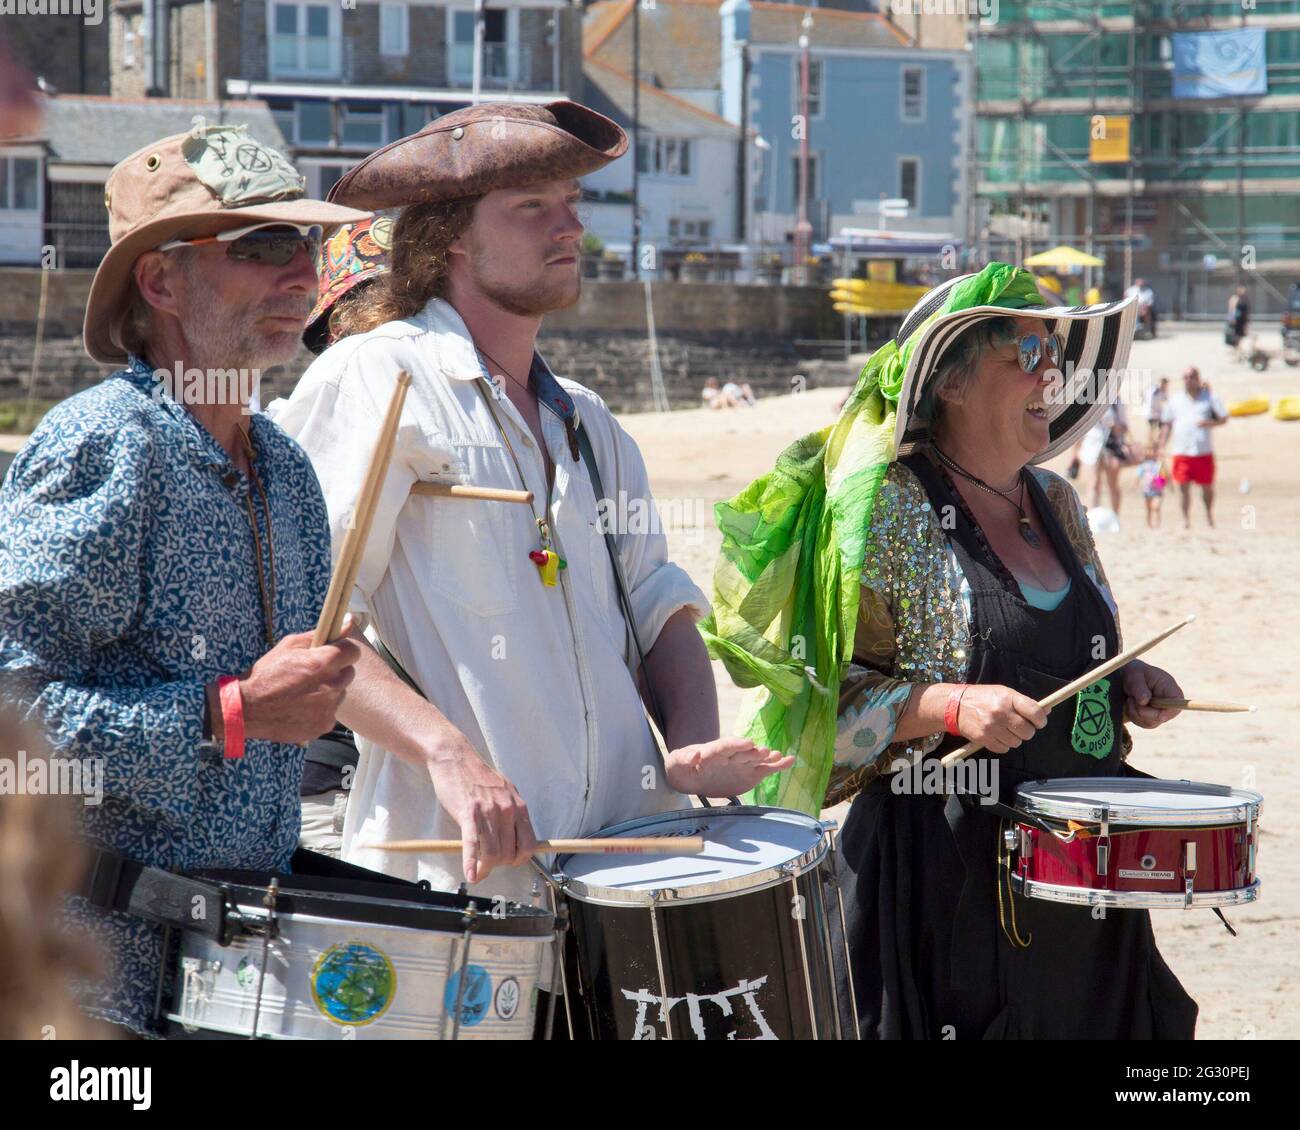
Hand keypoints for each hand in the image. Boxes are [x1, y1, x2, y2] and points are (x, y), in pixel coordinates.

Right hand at [234, 620, 360, 744]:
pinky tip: (301, 707)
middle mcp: (331, 686)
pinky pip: (331, 712)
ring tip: (304, 692)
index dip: (344, 651)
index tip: (334, 652)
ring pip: (340, 693)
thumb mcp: (289, 646)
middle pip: (349, 673)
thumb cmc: (267, 674)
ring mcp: (328, 708)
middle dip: (336, 670)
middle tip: (315, 673)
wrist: (248, 709)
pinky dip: (320, 710)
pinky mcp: (324, 725)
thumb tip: (348, 620)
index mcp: (323, 663)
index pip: (354, 652)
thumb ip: (321, 634)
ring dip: (329, 691)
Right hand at [424, 740, 536, 884]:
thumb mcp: (505, 792)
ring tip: (478, 873)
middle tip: (490, 864)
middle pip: (510, 853)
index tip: (510, 862)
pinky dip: (471, 864)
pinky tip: (470, 875)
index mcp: (518, 806)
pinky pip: (472, 845)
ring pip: (492, 853)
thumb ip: (512, 813)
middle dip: (500, 865)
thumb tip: (518, 836)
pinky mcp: (468, 814)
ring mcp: (488, 812)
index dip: (520, 859)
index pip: (529, 844)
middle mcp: (507, 810)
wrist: (456, 758)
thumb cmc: (479, 777)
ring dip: (485, 869)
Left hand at [663, 737, 793, 797]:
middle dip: (751, 752)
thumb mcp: (675, 763)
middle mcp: (730, 755)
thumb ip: (682, 759)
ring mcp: (741, 764)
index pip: (724, 746)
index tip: (747, 743)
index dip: (735, 744)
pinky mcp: (749, 774)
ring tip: (777, 755)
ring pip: (755, 759)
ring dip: (766, 757)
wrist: (691, 776)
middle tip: (762, 751)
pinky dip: (777, 766)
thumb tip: (693, 756)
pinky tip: (789, 760)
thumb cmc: (682, 768)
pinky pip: (764, 769)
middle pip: (742, 752)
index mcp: (712, 751)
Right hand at [953, 684, 1047, 753]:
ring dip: (1014, 738)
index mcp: (1008, 698)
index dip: (1041, 720)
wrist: (955, 705)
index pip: (1035, 712)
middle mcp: (1000, 713)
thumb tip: (1047, 711)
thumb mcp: (1004, 693)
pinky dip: (1004, 745)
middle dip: (1027, 731)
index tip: (1039, 722)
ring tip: (1005, 730)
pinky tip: (997, 736)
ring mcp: (991, 727)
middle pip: (1028, 732)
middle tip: (1020, 726)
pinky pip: (1004, 749)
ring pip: (1017, 742)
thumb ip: (1024, 703)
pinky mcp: (983, 738)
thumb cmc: (983, 697)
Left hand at [1123, 660, 1181, 728]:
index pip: (1177, 704)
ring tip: (1130, 699)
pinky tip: (1130, 705)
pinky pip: (1143, 724)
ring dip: (1135, 712)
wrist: (1127, 680)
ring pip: (1150, 722)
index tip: (1160, 716)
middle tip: (1130, 699)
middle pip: (1161, 717)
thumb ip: (1139, 687)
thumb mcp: (1134, 675)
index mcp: (1170, 689)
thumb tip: (1145, 701)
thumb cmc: (1134, 675)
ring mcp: (1162, 712)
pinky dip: (1133, 716)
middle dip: (1142, 711)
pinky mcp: (1153, 719)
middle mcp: (1169, 703)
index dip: (1170, 712)